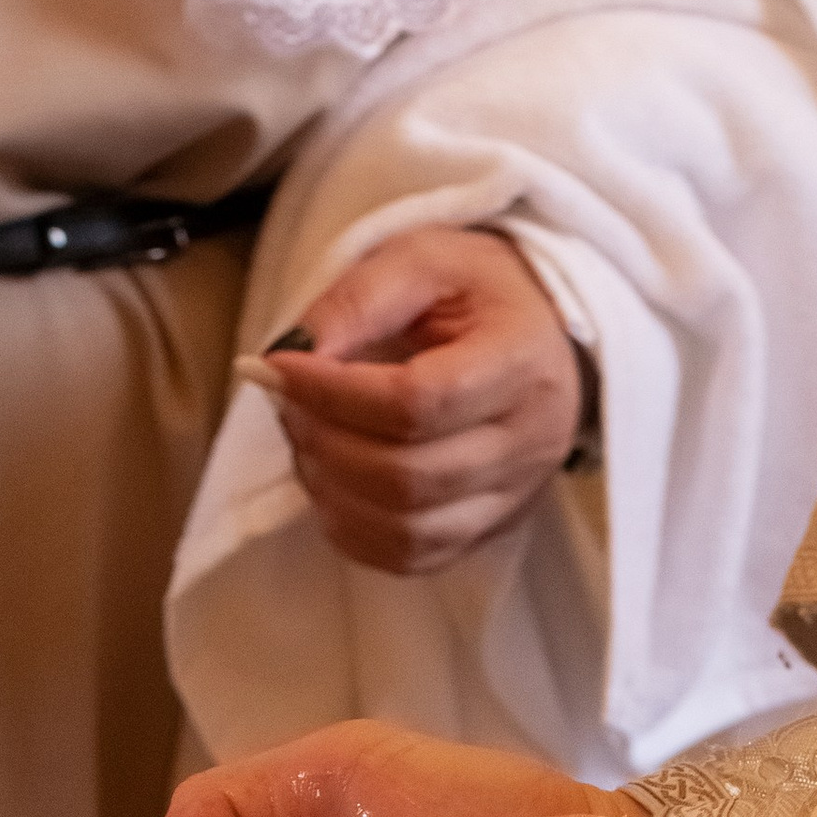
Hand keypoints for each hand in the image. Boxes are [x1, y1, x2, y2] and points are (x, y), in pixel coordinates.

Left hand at [242, 227, 586, 576]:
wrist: (540, 334)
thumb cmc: (478, 291)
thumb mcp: (422, 259)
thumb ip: (358, 300)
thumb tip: (292, 354)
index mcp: (520, 363)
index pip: (417, 403)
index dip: (332, 394)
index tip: (276, 368)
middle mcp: (529, 443)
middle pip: (407, 475)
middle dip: (324, 442)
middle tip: (287, 403)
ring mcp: (513, 497)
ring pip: (406, 528)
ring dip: (332, 491)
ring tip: (307, 439)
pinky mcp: (490, 529)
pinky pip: (411, 558)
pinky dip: (354, 531)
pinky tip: (332, 485)